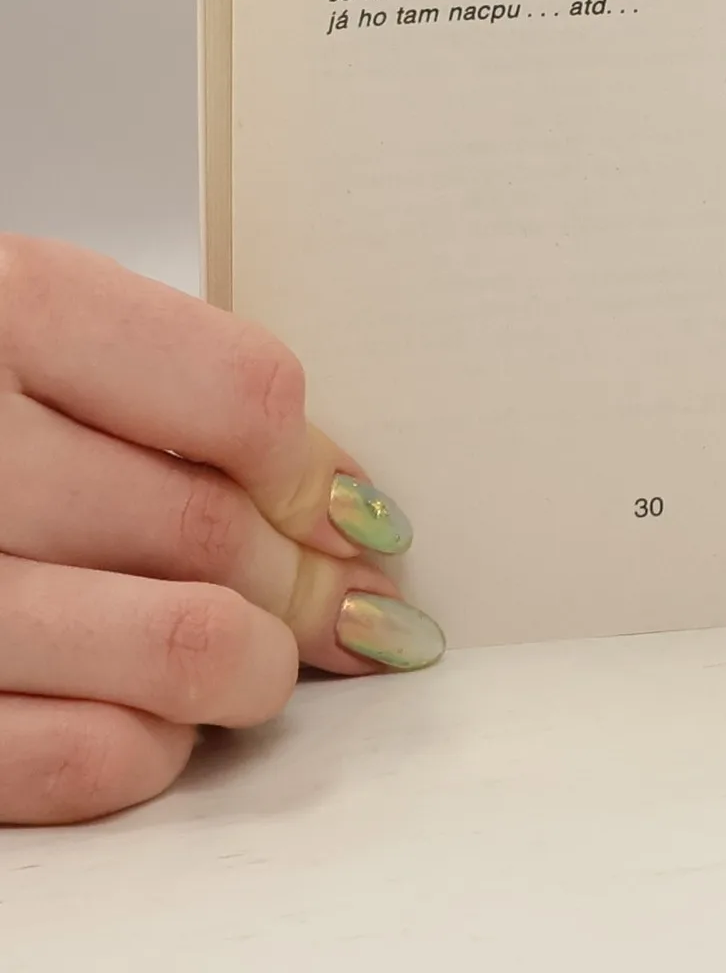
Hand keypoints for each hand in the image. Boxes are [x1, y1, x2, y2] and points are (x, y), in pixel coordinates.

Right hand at [0, 237, 440, 824]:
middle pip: (215, 531)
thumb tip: (346, 511)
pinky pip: (80, 759)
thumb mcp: (36, 327)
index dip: (318, 470)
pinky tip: (157, 722)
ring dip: (254, 670)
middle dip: (307, 585)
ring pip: (178, 647)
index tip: (352, 509)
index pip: (244, 398)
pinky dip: (151, 749)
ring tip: (265, 664)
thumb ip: (178, 392)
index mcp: (5, 305)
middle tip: (343, 602)